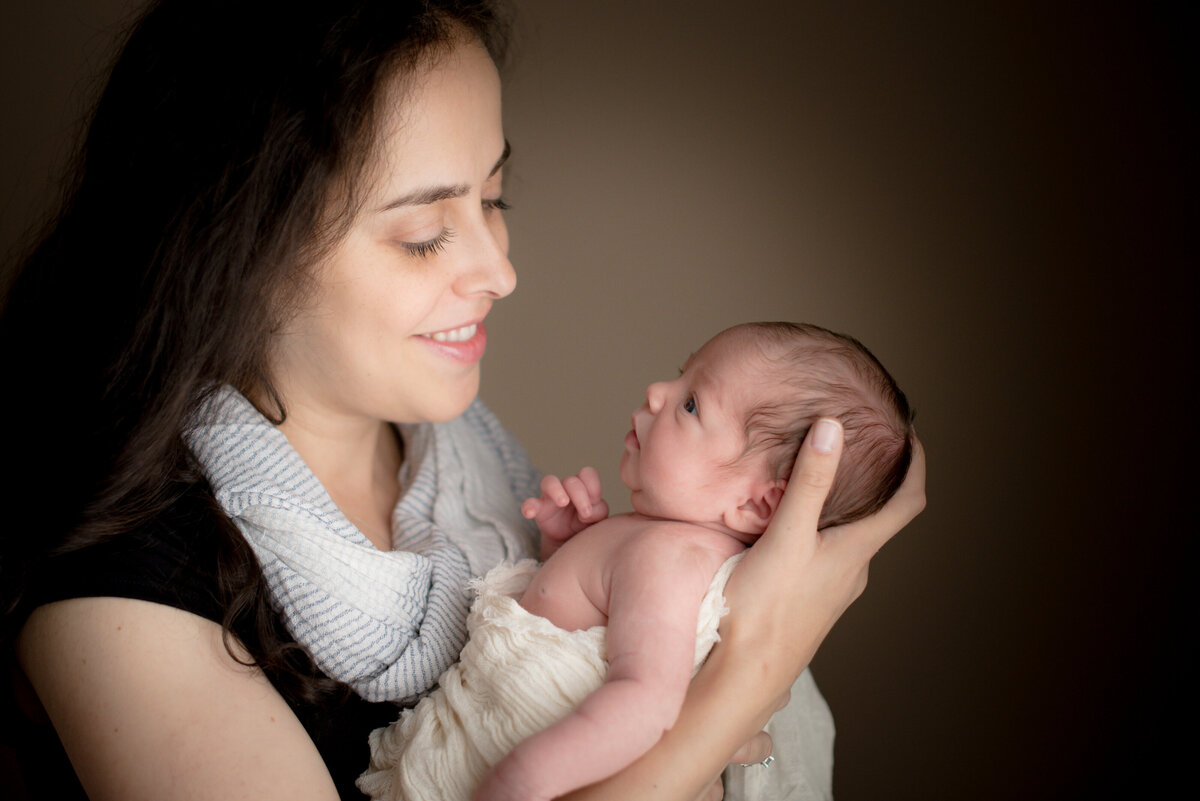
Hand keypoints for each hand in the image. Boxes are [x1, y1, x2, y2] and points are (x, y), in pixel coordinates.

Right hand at [522, 467, 607, 559]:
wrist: (568, 542)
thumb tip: (589, 511)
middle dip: (579, 494)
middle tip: (584, 513)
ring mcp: (551, 497)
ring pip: (549, 482)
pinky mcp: (539, 509)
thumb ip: (599, 512)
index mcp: (584, 487)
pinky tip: (530, 514)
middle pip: (571, 480)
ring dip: (556, 490)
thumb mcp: (597, 520)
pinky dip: (529, 506)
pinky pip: (530, 503)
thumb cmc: (585, 525)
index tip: (595, 503)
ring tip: (562, 502)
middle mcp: (567, 488)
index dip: (592, 486)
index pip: (588, 474)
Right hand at [721, 419, 925, 681]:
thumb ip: (809, 482)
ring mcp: (833, 589)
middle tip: (864, 444)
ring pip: (852, 537)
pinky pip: (828, 554)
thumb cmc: (765, 608)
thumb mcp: (786, 535)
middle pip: (882, 518)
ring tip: (828, 474)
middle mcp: (853, 571)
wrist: (743, 673)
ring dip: (849, 505)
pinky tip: (795, 522)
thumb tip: (834, 427)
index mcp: (857, 551)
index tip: (911, 434)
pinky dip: (825, 528)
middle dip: (880, 480)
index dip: (918, 466)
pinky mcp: (810, 600)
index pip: (908, 503)